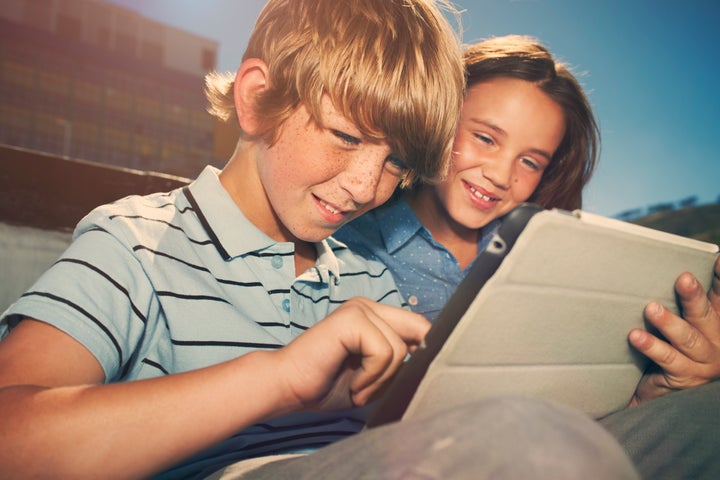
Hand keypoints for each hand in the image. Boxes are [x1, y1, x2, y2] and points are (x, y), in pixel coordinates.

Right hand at [274, 297, 429, 411]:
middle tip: (378, 388)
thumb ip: (399, 365)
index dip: (425, 352)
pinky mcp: (352, 319)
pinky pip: (385, 352)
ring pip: (400, 348)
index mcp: (375, 316)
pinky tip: (353, 385)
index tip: (408, 379)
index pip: (419, 326)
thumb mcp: (374, 377)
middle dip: (408, 365)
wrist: (286, 387)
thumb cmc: (324, 385)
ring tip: (358, 389)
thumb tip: (431, 362)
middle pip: (420, 329)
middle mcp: (368, 306)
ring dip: (382, 379)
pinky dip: (372, 377)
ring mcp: (360, 309)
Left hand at [628, 256, 719, 405]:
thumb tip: (661, 269)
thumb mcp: (678, 324)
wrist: (658, 391)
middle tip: (683, 279)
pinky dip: (652, 346)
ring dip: (669, 322)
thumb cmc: (669, 349)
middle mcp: (716, 342)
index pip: (719, 296)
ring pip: (688, 339)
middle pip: (706, 315)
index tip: (719, 260)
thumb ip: (678, 302)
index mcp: (716, 323)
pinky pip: (668, 359)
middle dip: (694, 297)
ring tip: (652, 309)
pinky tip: (636, 337)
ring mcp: (704, 363)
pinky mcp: (686, 378)